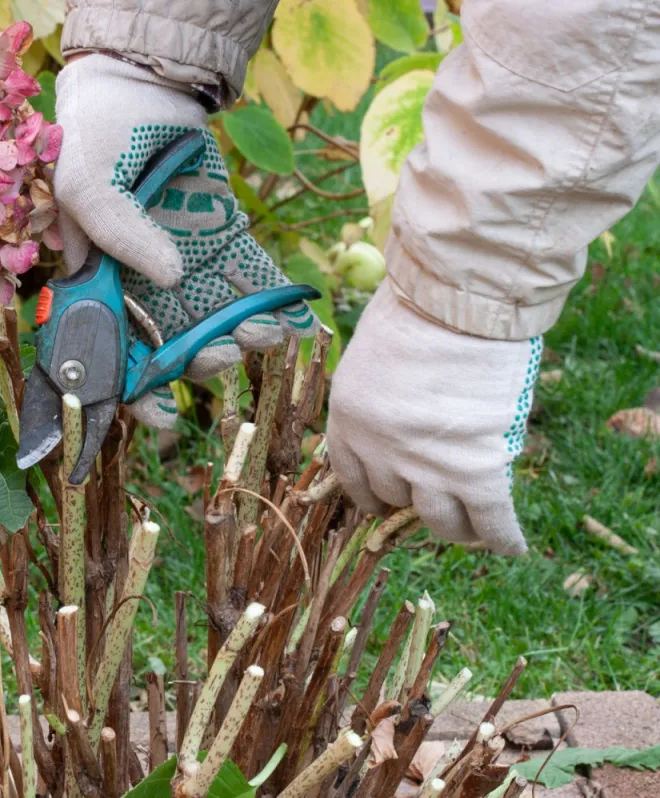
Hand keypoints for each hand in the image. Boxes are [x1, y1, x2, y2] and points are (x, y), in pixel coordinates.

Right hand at [53, 55, 316, 427]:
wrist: (141, 84)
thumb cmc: (96, 137)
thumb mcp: (88, 185)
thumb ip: (119, 235)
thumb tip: (169, 278)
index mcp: (96, 284)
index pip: (108, 354)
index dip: (133, 393)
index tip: (166, 416)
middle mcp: (139, 283)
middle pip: (167, 345)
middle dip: (198, 362)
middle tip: (224, 357)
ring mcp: (182, 262)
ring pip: (212, 319)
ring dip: (237, 338)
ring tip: (263, 337)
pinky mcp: (220, 238)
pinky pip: (247, 279)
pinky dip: (270, 303)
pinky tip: (293, 322)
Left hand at [326, 284, 541, 554]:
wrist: (459, 301)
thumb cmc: (418, 310)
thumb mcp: (372, 355)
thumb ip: (379, 396)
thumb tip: (401, 418)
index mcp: (347, 418)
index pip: (352, 477)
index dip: (373, 494)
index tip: (386, 503)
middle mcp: (380, 450)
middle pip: (396, 499)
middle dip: (416, 501)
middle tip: (438, 502)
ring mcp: (426, 464)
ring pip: (440, 519)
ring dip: (458, 526)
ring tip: (473, 528)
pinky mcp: (476, 468)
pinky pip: (490, 518)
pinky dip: (503, 537)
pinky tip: (512, 548)